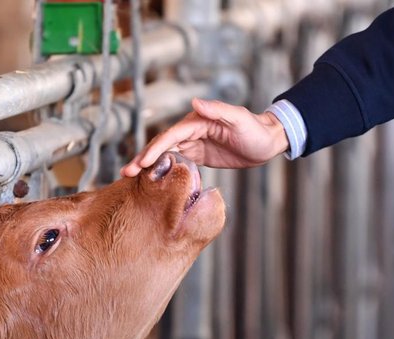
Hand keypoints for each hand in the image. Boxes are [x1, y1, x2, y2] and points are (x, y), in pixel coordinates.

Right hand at [120, 98, 289, 176]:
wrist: (267, 142)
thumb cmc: (255, 129)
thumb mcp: (238, 118)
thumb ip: (217, 110)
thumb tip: (194, 102)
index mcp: (197, 121)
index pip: (171, 136)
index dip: (155, 149)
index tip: (143, 163)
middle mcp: (191, 131)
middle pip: (162, 146)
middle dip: (143, 159)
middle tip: (126, 173)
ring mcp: (193, 144)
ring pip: (164, 155)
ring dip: (147, 166)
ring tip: (129, 177)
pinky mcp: (197, 156)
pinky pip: (174, 163)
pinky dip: (160, 170)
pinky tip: (149, 180)